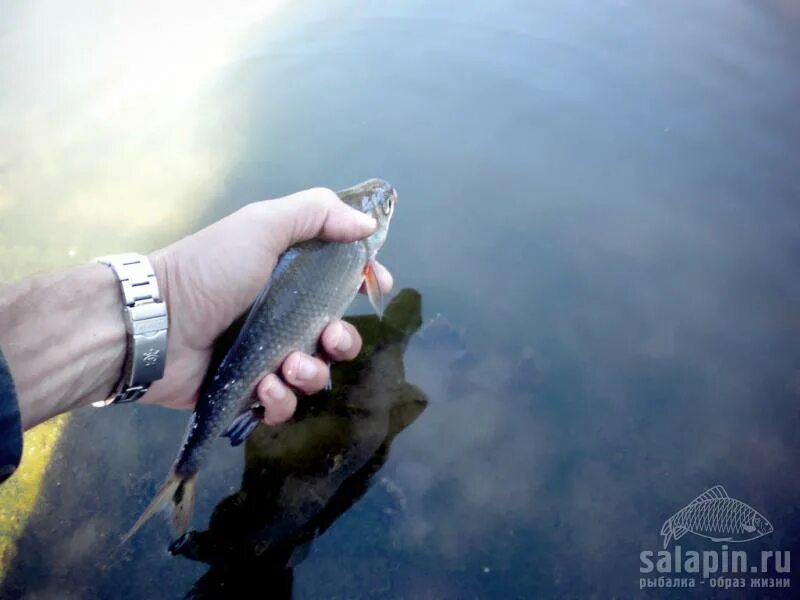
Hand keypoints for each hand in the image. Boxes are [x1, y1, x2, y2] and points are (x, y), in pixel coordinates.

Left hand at [146, 187, 392, 424]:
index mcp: (288, 275)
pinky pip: (283, 405)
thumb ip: (317, 213)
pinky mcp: (247, 392)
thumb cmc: (209, 271)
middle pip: (336, 335)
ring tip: (284, 368)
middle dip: (342, 341)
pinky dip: (279, 399)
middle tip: (328, 339)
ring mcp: (265, 356)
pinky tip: (263, 387)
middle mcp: (282, 316)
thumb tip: (367, 226)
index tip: (377, 290)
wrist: (152, 324)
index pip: (341, 280)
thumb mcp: (261, 225)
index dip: (365, 284)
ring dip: (310, 374)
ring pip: (314, 375)